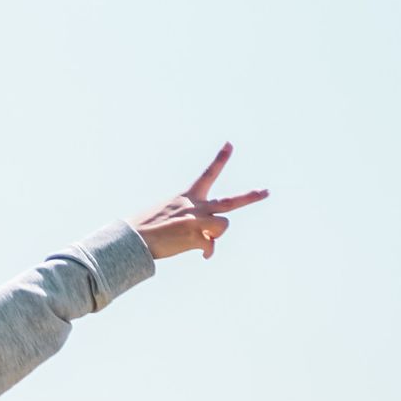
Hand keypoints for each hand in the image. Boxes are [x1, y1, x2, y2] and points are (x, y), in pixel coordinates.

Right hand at [127, 142, 268, 260]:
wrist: (134, 239)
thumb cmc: (146, 229)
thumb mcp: (167, 216)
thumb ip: (190, 220)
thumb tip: (207, 239)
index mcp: (186, 197)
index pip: (207, 174)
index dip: (220, 159)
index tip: (230, 144)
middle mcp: (195, 206)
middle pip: (229, 202)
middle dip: (250, 197)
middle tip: (266, 192)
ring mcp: (197, 221)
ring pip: (223, 225)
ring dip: (215, 234)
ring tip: (202, 240)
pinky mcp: (196, 236)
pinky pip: (212, 245)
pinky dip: (208, 252)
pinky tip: (203, 255)